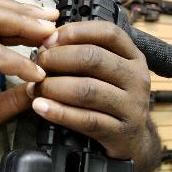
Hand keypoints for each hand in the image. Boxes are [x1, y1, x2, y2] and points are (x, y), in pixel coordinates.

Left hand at [28, 21, 160, 171]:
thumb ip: (85, 54)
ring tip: (35, 88)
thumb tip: (47, 41)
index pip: (108, 32)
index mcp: (133, 57)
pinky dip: (59, 112)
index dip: (75, 32)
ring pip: (88, 90)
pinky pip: (86, 120)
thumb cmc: (113, 100)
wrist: (133, 139)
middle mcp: (136, 78)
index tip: (50, 40)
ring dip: (54, 87)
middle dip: (58, 59)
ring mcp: (131, 106)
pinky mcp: (121, 132)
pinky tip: (42, 107)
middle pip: (94, 58)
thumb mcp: (109, 72)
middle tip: (38, 65)